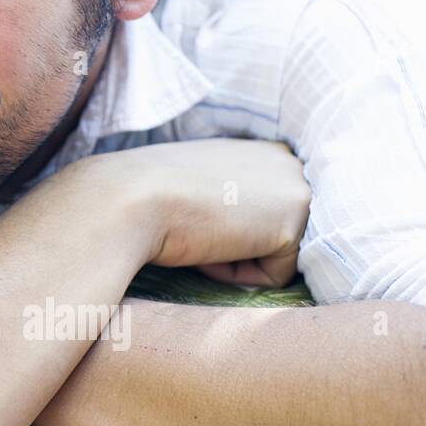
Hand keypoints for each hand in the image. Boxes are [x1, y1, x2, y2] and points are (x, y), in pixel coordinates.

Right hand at [81, 139, 309, 286]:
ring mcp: (296, 187)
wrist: (129, 200)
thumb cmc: (146, 194)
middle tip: (193, 228)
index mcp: (261, 150)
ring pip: (274, 254)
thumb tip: (233, 228)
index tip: (193, 219)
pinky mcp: (293, 220)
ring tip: (199, 236)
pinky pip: (276, 275)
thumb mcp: (196, 184)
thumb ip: (227, 194)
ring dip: (235, 259)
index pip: (262, 212)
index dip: (227, 227)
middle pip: (272, 232)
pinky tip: (208, 249)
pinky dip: (240, 275)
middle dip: (236, 243)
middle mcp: (286, 161)